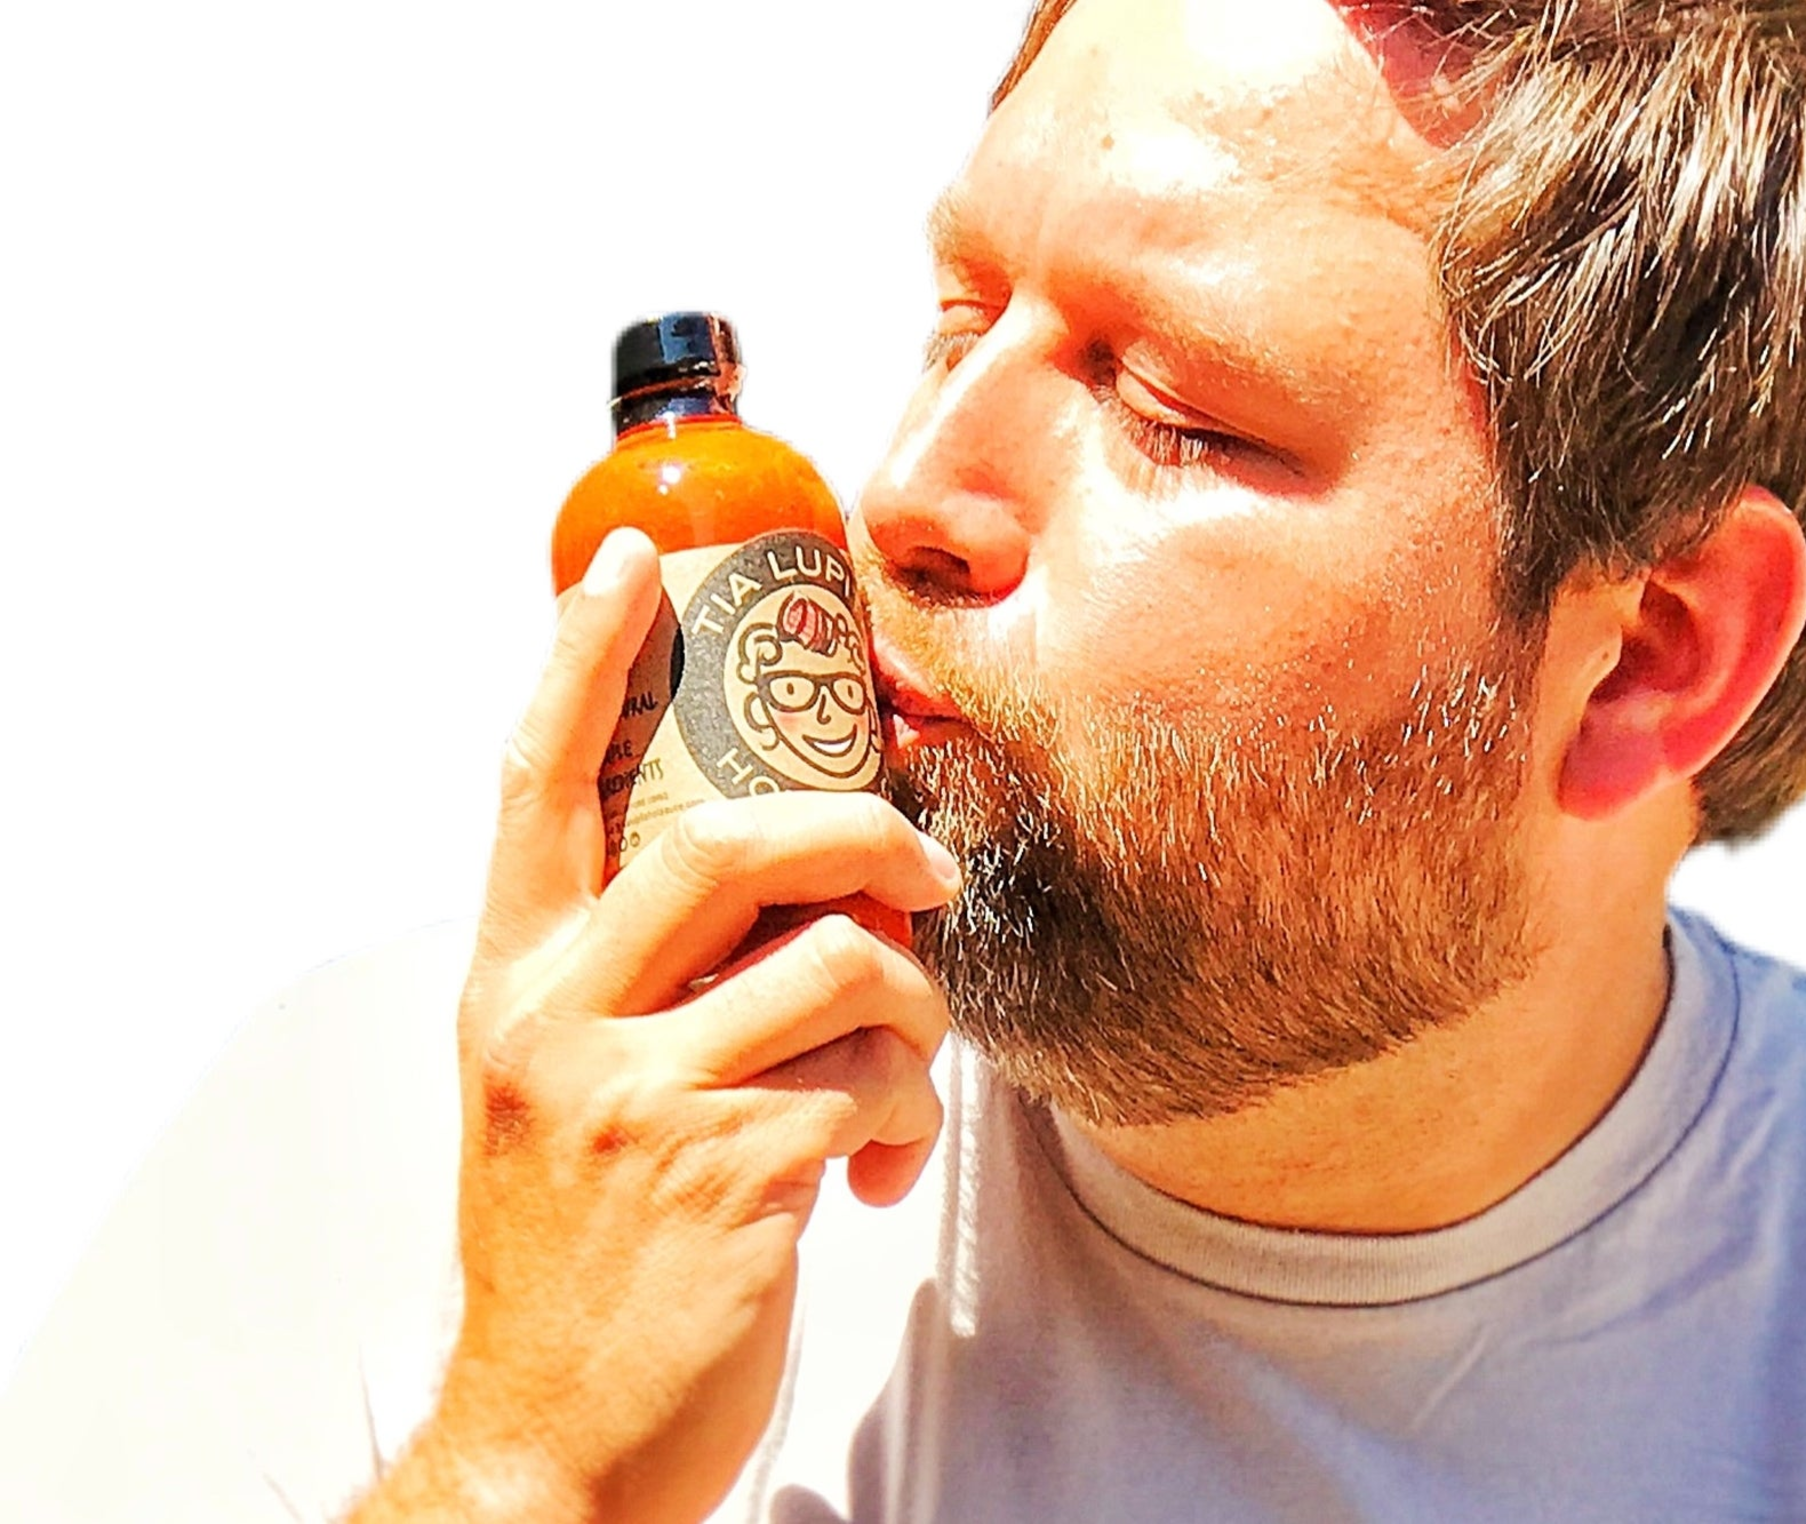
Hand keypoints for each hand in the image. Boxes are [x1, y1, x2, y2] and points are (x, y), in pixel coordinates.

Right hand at [356, 529, 961, 1523]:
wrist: (551, 1434)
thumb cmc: (580, 1250)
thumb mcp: (559, 1093)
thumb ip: (637, 981)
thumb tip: (791, 889)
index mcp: (511, 985)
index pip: (533, 781)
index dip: (584, 656)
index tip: (636, 559)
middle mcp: (554, 1020)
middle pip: (725, 840)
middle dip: (858, 831)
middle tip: (922, 865)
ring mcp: (635, 1096)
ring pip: (835, 962)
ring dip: (910, 1008)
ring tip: (899, 1069)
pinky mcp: (728, 1171)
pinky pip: (873, 1080)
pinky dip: (909, 1116)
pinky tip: (875, 1174)